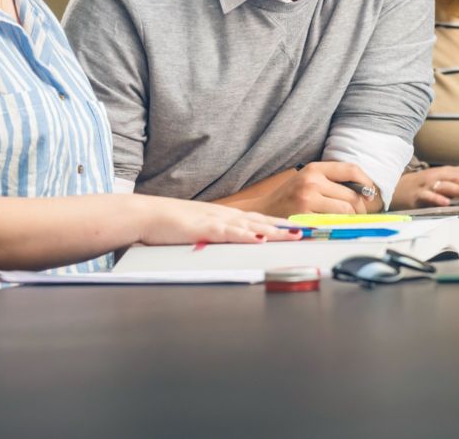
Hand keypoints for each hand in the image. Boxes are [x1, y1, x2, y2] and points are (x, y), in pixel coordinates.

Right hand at [132, 196, 299, 245]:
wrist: (146, 214)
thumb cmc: (171, 224)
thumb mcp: (202, 229)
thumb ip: (220, 235)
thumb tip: (235, 243)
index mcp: (227, 216)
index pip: (262, 220)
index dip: (285, 224)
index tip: (305, 228)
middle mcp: (227, 216)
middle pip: (265, 221)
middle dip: (289, 227)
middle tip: (313, 231)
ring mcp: (216, 221)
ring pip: (253, 226)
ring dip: (276, 230)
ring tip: (297, 235)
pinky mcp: (203, 229)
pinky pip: (228, 232)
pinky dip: (245, 235)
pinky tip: (259, 238)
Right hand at [252, 161, 378, 215]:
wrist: (262, 211)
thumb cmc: (289, 197)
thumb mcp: (307, 180)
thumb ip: (331, 181)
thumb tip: (364, 191)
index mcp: (314, 169)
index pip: (351, 169)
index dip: (366, 181)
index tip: (370, 192)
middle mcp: (312, 181)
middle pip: (352, 195)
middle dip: (361, 208)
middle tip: (361, 214)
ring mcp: (308, 198)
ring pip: (346, 210)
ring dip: (352, 218)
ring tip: (349, 221)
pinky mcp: (305, 216)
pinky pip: (333, 222)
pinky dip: (339, 226)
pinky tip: (336, 226)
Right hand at [391, 166, 458, 208]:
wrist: (397, 188)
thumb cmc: (423, 186)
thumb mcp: (442, 182)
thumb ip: (458, 186)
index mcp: (446, 172)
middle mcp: (438, 175)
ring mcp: (428, 184)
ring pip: (445, 185)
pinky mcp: (418, 194)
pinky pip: (428, 196)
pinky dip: (437, 199)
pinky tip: (446, 203)